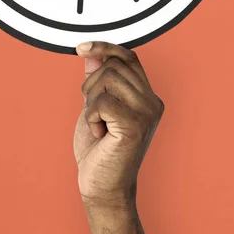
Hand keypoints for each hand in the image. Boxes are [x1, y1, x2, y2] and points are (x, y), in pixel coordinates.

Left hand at [73, 41, 164, 210]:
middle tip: (93, 113)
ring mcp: (147, 113)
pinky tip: (99, 134)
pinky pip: (102, 100)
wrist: (101, 186)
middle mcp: (152, 102)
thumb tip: (92, 52)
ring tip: (98, 124)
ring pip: (107, 79)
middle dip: (92, 85)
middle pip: (113, 65)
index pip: (128, 57)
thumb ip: (96, 79)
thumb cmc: (98, 149)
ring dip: (91, 101)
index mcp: (146, 96)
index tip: (81, 48)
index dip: (105, 47)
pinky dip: (91, 116)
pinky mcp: (135, 126)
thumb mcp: (94, 106)